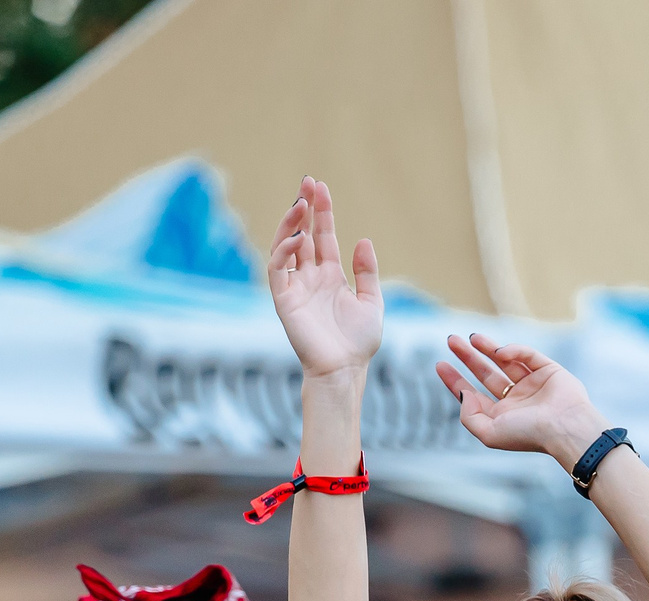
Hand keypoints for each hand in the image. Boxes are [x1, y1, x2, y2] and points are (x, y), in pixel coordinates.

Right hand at [267, 177, 382, 379]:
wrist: (344, 369)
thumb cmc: (359, 342)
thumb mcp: (371, 301)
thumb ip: (366, 272)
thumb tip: (362, 240)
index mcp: (330, 276)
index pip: (323, 236)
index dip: (321, 211)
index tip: (320, 187)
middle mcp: (310, 277)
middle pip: (303, 234)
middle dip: (304, 208)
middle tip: (307, 182)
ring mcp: (296, 287)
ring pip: (286, 246)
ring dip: (291, 224)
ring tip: (301, 204)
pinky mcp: (284, 300)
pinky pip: (277, 270)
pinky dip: (283, 251)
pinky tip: (296, 238)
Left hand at [435, 335, 609, 467]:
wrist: (564, 427)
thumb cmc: (528, 434)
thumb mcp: (488, 433)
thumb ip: (469, 416)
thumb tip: (463, 394)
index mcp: (502, 415)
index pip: (473, 394)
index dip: (455, 380)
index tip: (440, 364)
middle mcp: (516, 399)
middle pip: (486, 373)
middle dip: (468, 356)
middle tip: (451, 340)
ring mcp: (532, 383)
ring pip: (505, 360)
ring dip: (487, 347)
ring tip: (471, 337)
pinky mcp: (548, 369)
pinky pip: (527, 355)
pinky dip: (513, 350)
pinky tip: (500, 351)